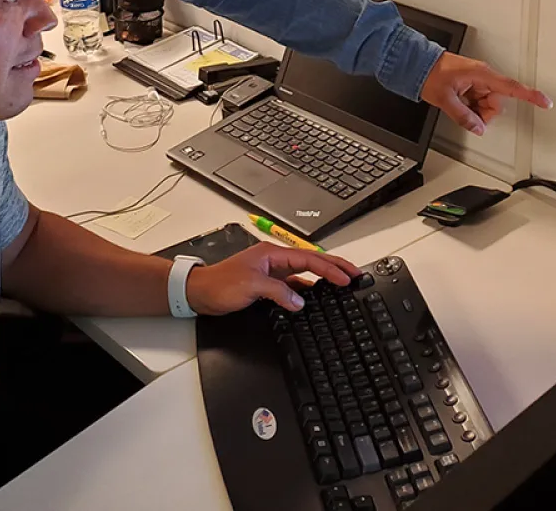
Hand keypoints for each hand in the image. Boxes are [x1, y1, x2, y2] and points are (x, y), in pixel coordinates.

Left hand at [186, 242, 360, 314]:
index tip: (347, 277)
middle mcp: (274, 261)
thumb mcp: (251, 286)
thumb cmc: (219, 284)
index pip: (309, 259)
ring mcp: (272, 273)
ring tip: (344, 285)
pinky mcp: (268, 286)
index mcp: (272, 254)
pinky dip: (309, 291)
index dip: (330, 267)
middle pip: (311, 262)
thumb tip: (300, 301)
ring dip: (324, 279)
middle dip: (335, 267)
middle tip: (356, 274)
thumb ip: (278, 292)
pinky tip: (318, 299)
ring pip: (305, 274)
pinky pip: (295, 287)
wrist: (199, 293)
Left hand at [421, 52, 551, 135]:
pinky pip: (478, 99)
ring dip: (476, 110)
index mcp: (481, 75)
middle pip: (496, 102)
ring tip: (457, 106)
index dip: (530, 96)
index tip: (545, 102)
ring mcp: (476, 80)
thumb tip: (477, 128)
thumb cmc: (429, 73)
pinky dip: (470, 106)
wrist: (416, 63)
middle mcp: (482, 76)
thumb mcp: (444, 98)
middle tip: (466, 114)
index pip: (512, 87)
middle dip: (484, 113)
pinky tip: (458, 104)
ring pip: (487, 103)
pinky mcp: (470, 83)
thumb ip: (463, 116)